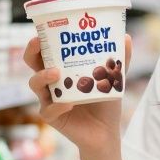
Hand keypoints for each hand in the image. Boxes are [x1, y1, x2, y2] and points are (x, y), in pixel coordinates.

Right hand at [24, 34, 132, 154]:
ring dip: (43, 76)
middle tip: (38, 42)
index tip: (43, 29)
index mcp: (62, 68)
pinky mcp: (52, 116)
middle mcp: (51, 81)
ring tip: (56, 74)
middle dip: (32, 51)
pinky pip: (49, 110)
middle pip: (32, 63)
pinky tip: (70, 104)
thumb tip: (126, 38)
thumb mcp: (114, 79)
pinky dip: (58, 106)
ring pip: (35, 84)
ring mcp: (49, 99)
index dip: (41, 39)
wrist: (106, 131)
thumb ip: (120, 60)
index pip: (46, 50)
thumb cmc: (105, 101)